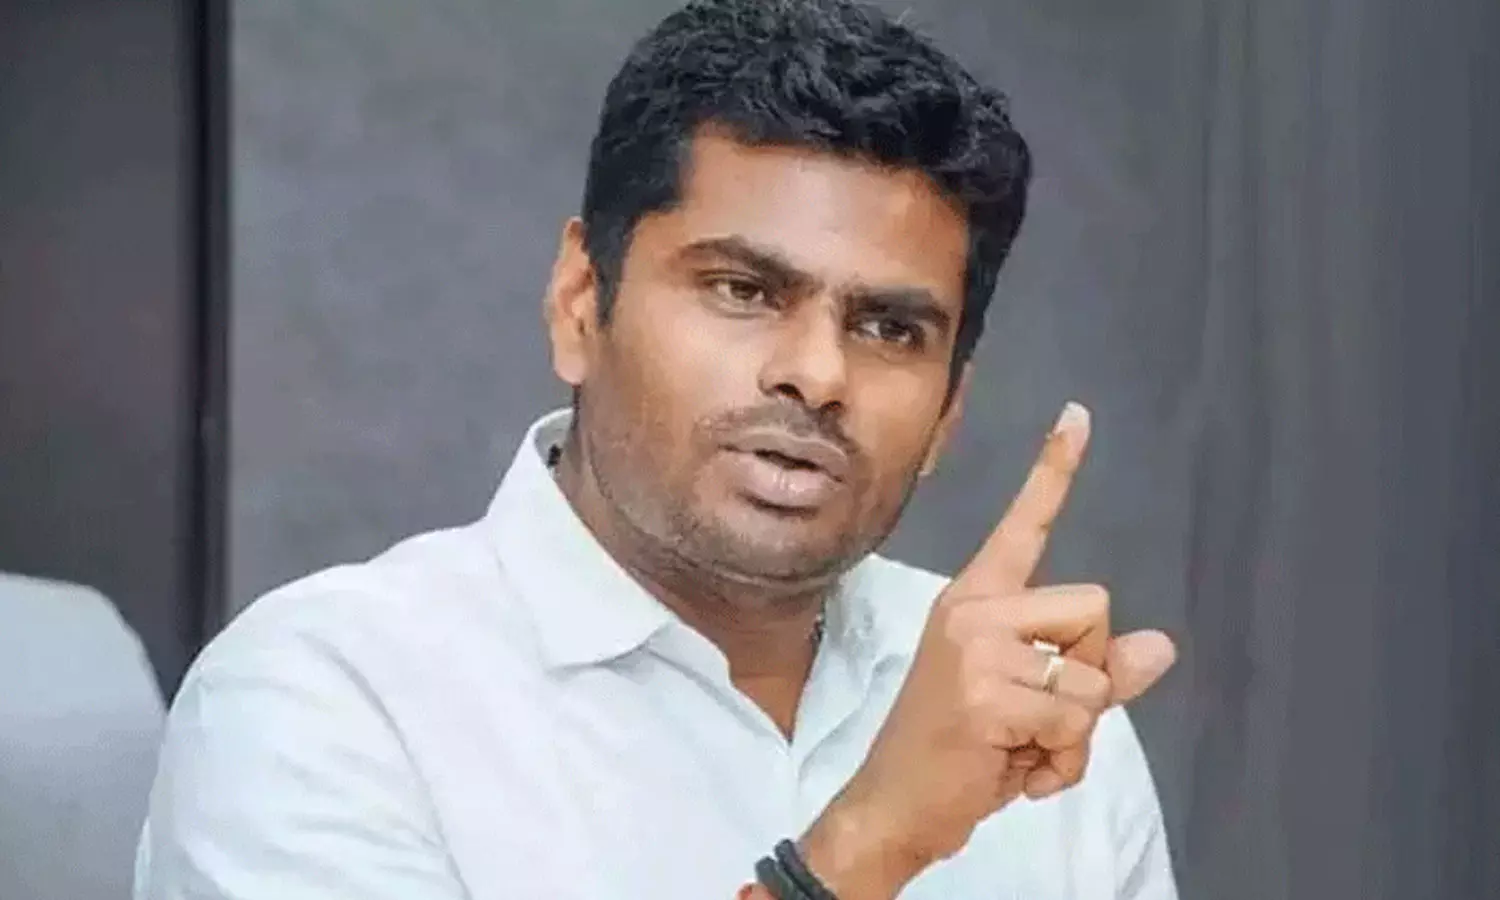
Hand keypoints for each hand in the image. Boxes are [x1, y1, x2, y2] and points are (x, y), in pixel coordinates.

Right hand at [799, 402, 1177, 899]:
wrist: (895, 806)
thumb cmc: (959, 752)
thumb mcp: (1033, 706)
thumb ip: (1096, 673)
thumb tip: (1163, 647)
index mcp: (976, 599)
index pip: (1023, 526)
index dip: (1054, 471)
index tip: (1078, 416)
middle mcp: (973, 609)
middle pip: (1096, 607)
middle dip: (1090, 672)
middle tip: (1034, 716)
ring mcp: (974, 646)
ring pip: (1093, 672)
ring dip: (1075, 729)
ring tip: (1020, 747)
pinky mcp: (983, 691)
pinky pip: (1074, 716)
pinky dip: (1061, 759)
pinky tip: (1012, 769)